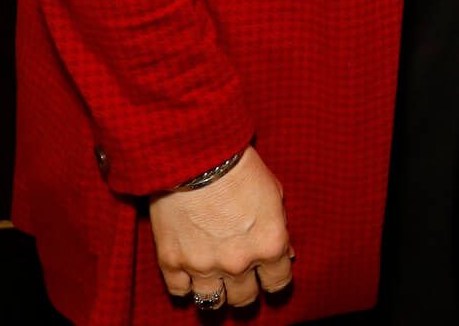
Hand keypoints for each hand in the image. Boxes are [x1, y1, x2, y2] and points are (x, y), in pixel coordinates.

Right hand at [150, 143, 292, 307]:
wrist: (196, 157)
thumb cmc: (240, 168)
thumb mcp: (274, 193)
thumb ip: (280, 226)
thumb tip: (286, 253)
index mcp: (269, 245)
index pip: (277, 282)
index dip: (274, 281)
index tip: (269, 278)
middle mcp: (239, 263)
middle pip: (244, 298)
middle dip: (246, 291)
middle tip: (242, 283)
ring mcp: (203, 266)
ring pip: (212, 302)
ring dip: (217, 295)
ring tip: (217, 286)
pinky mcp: (172, 262)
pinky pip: (180, 291)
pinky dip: (185, 288)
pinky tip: (190, 278)